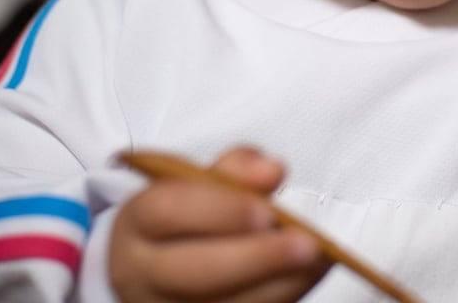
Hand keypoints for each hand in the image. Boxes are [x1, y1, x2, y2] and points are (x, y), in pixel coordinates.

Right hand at [110, 146, 330, 302]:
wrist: (150, 265)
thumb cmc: (185, 216)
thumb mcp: (197, 182)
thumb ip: (236, 168)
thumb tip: (271, 171)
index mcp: (138, 221)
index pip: (168, 211)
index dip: (220, 211)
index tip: (267, 211)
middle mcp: (142, 272)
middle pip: (194, 271)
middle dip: (257, 258)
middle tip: (308, 245)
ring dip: (278, 285)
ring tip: (319, 260)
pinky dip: (278, 298)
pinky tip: (306, 277)